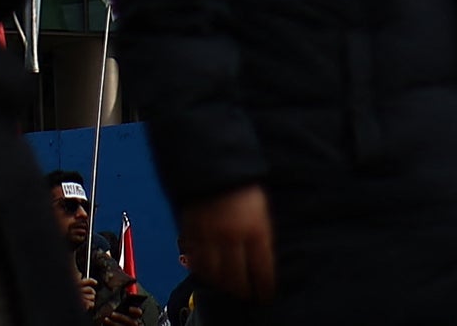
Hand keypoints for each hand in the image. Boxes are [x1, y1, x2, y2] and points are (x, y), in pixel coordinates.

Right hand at [179, 185, 274, 302]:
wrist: (213, 159)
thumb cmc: (243, 184)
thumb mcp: (261, 209)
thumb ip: (261, 236)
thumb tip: (262, 261)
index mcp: (256, 230)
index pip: (262, 271)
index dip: (264, 287)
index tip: (265, 295)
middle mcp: (233, 236)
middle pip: (237, 277)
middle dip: (242, 291)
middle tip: (246, 295)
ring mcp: (210, 235)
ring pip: (214, 273)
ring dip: (221, 284)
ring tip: (227, 287)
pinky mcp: (191, 230)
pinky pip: (195, 259)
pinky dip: (201, 270)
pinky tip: (207, 272)